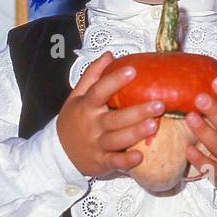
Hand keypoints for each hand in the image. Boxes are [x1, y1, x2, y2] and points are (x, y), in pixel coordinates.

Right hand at [55, 52, 165, 177]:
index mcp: (86, 106)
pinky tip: (139, 157)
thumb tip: (109, 55)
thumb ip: (92, 76)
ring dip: (135, 133)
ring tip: (154, 125)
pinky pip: (114, 162)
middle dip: (137, 112)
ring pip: (117, 139)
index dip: (115, 80)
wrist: (57, 153)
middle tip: (159, 104)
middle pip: (115, 118)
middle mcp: (92, 125)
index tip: (133, 70)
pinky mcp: (101, 162)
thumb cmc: (73, 121)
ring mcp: (96, 144)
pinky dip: (126, 161)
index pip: (99, 91)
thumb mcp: (76, 97)